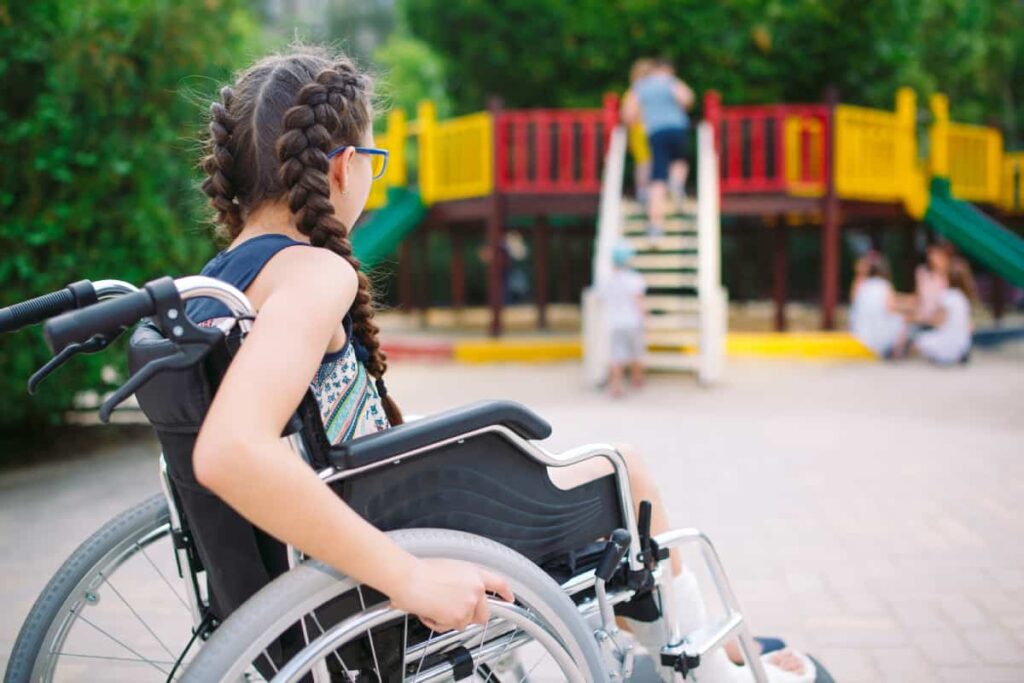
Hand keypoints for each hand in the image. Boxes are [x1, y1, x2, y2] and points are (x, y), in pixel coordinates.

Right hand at [389, 558, 513, 632]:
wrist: (409, 578)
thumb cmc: (420, 571)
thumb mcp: (449, 569)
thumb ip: (462, 582)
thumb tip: (459, 594)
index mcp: (474, 573)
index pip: (499, 583)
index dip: (505, 593)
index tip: (509, 598)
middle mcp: (476, 588)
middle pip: (483, 614)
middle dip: (470, 617)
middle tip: (452, 612)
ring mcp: (469, 603)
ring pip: (463, 622)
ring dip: (448, 619)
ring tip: (433, 605)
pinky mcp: (459, 617)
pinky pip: (448, 627)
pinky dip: (437, 623)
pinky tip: (429, 610)